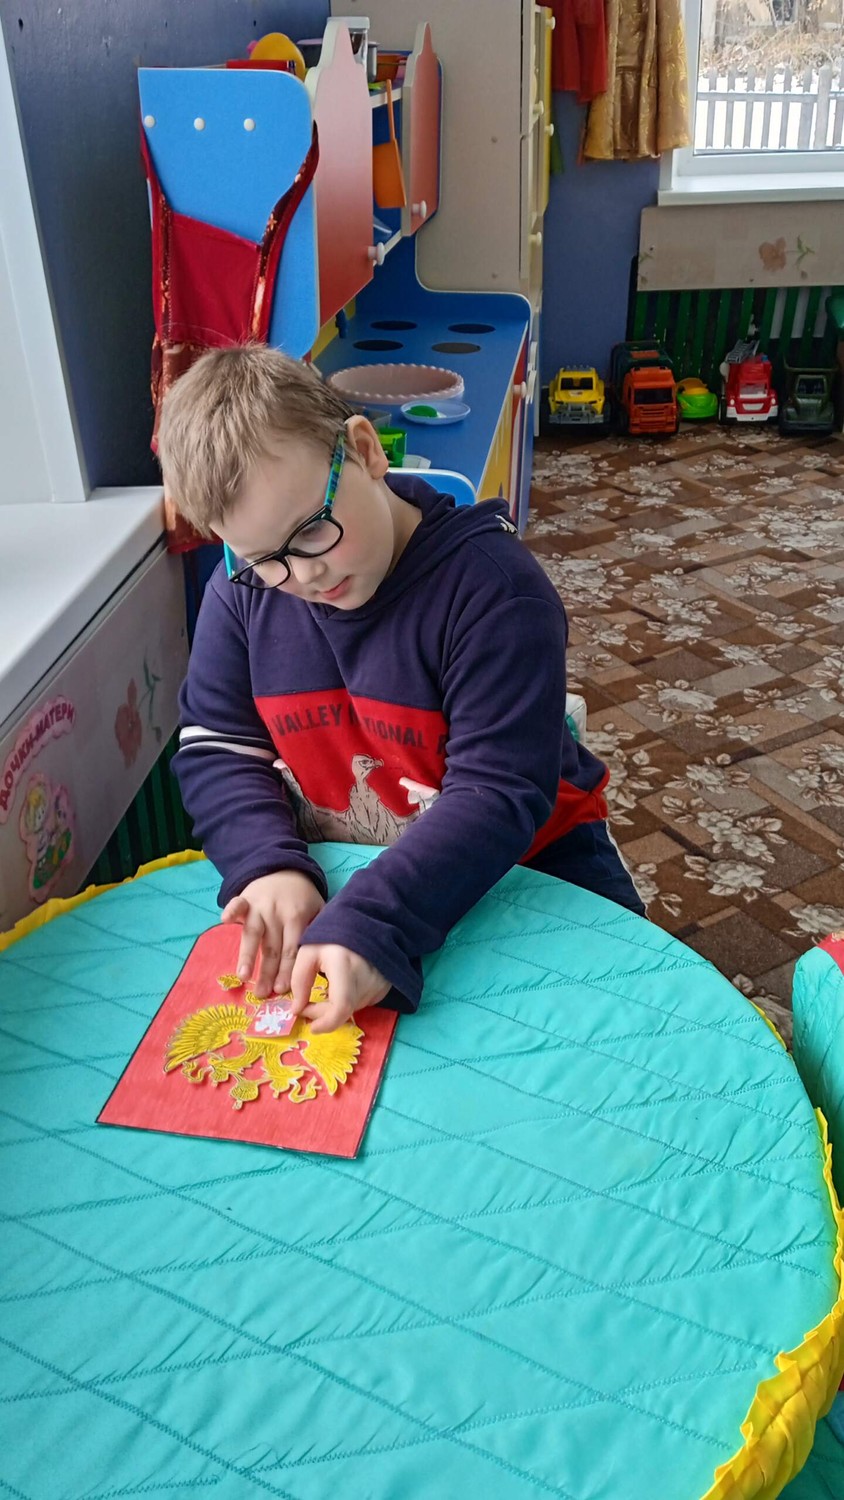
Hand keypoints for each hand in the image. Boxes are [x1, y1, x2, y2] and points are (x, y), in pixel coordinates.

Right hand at [220, 871, 323, 998]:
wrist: (285, 869)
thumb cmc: (302, 898)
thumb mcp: (318, 910)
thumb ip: (319, 932)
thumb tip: (323, 963)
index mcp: (298, 919)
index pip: (292, 950)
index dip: (288, 970)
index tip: (284, 991)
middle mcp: (278, 914)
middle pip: (273, 948)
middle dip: (268, 972)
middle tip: (263, 994)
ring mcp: (260, 906)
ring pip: (253, 933)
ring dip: (247, 954)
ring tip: (243, 976)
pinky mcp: (246, 899)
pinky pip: (238, 904)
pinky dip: (232, 910)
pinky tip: (225, 920)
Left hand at [290, 944, 390, 1033]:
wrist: (364, 925)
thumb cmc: (332, 937)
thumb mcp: (308, 952)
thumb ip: (299, 980)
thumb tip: (296, 1009)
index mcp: (345, 968)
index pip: (341, 1007)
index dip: (326, 1023)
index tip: (311, 1027)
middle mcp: (366, 980)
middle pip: (343, 1011)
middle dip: (321, 1013)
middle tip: (306, 1005)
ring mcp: (378, 985)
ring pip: (351, 1009)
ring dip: (334, 1006)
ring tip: (325, 988)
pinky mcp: (383, 988)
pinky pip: (360, 1003)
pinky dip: (346, 1001)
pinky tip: (341, 985)